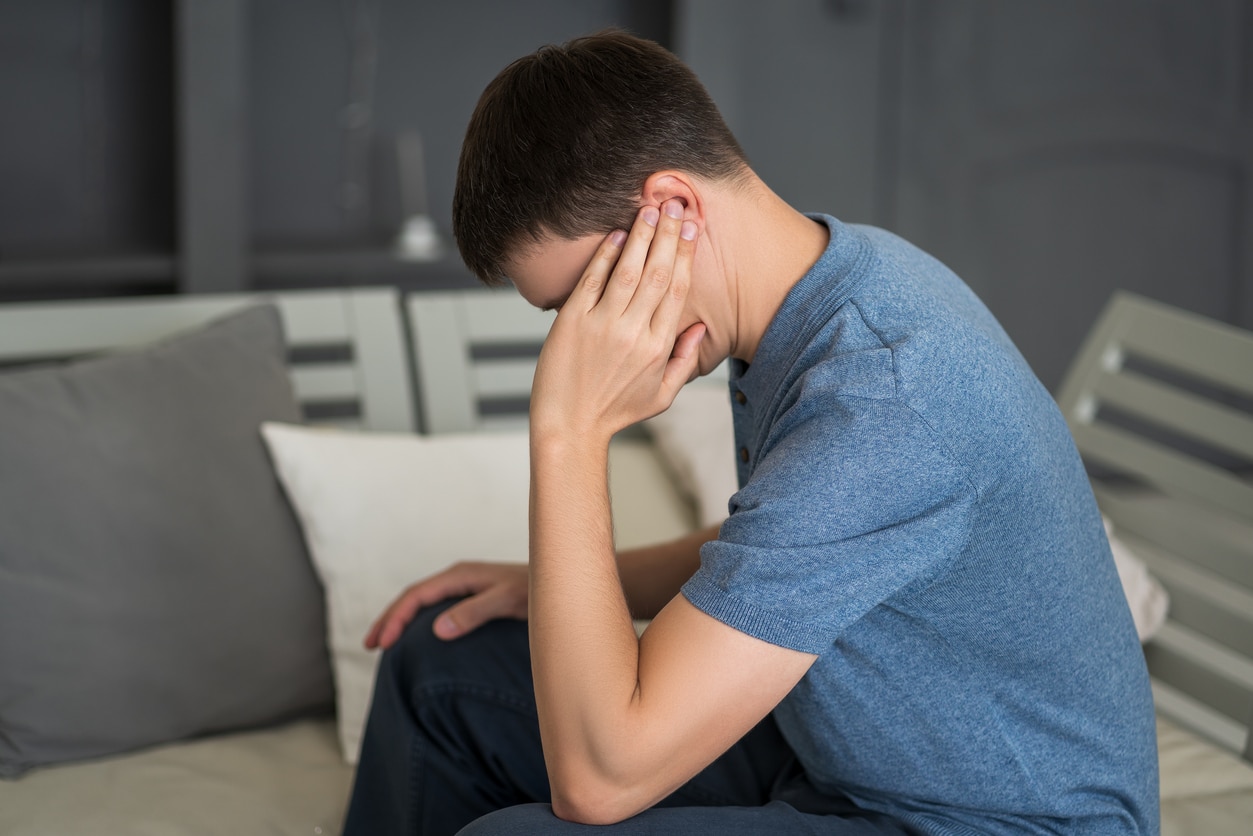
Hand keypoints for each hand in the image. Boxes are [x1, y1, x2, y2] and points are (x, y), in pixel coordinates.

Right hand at [363, 561, 528, 647]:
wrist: (565, 582)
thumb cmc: (539, 590)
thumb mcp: (507, 600)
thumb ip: (475, 612)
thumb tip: (437, 630)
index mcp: (461, 575)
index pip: (416, 595)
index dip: (396, 618)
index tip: (381, 643)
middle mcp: (459, 578)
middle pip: (413, 597)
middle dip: (389, 618)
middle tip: (370, 645)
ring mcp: (466, 586)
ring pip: (423, 602)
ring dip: (401, 619)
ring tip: (384, 642)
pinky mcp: (474, 597)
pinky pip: (437, 608)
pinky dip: (420, 621)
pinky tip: (418, 638)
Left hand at [529, 199, 703, 443]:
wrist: (570, 426)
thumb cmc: (615, 412)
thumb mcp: (662, 396)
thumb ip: (684, 360)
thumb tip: (700, 326)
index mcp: (658, 348)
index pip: (678, 290)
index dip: (686, 255)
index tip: (692, 228)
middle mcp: (634, 333)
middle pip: (658, 273)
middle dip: (669, 235)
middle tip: (675, 203)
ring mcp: (602, 326)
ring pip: (628, 271)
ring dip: (641, 237)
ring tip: (650, 209)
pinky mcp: (572, 322)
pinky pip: (593, 281)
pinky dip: (605, 256)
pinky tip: (616, 235)